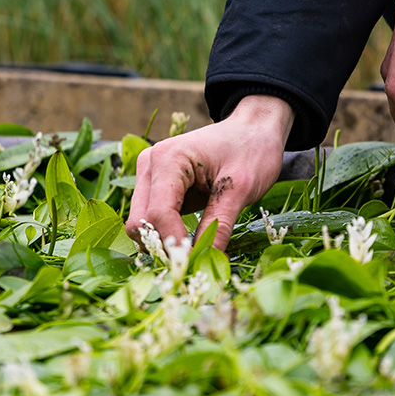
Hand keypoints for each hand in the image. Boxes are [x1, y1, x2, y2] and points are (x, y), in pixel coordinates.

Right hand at [125, 95, 294, 252]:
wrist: (253, 129)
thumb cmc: (251, 150)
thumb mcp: (242, 188)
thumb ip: (220, 224)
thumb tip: (206, 261)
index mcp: (168, 159)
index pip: (158, 214)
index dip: (174, 245)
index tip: (196, 265)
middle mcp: (150, 166)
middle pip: (141, 221)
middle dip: (164, 246)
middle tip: (195, 264)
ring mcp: (150, 176)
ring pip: (142, 224)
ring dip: (164, 243)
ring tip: (195, 253)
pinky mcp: (157, 187)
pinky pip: (152, 220)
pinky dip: (167, 235)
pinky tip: (190, 242)